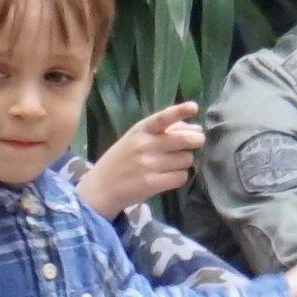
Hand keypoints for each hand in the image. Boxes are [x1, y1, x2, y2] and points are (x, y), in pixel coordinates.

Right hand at [80, 103, 205, 215]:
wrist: (101, 188)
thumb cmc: (121, 160)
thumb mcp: (135, 139)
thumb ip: (162, 131)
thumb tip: (195, 128)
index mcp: (140, 130)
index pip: (162, 118)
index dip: (179, 111)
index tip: (194, 107)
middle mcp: (145, 145)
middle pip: (184, 140)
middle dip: (196, 140)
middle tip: (196, 143)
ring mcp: (149, 165)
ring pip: (186, 159)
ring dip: (184, 162)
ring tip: (172, 164)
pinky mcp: (152, 183)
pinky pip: (181, 177)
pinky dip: (179, 177)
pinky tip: (169, 177)